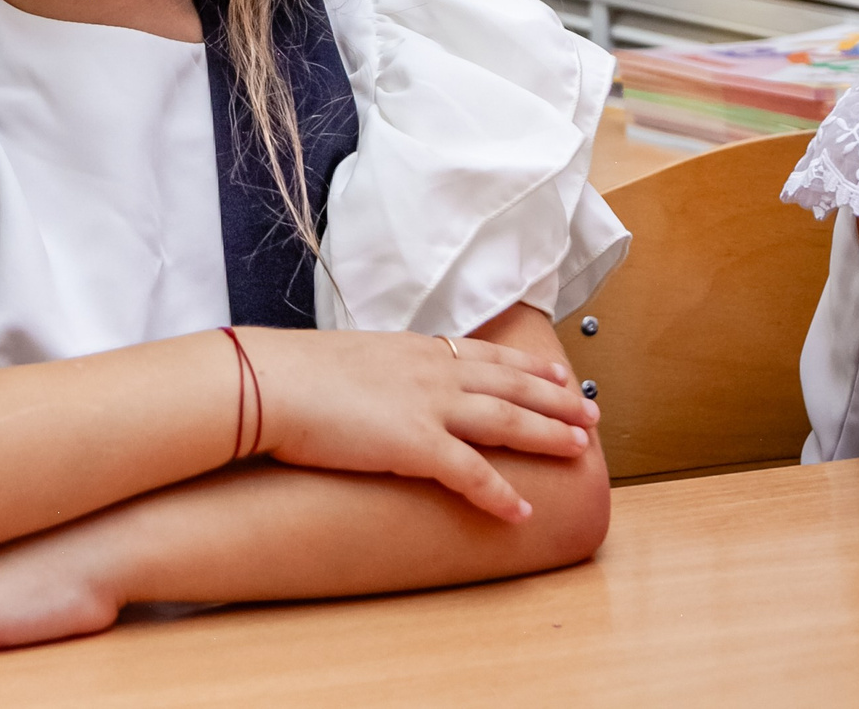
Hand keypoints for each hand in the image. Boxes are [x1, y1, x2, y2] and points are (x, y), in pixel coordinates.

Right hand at [238, 327, 596, 521]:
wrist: (267, 382)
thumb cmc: (291, 373)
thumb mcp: (347, 359)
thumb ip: (376, 372)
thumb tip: (378, 389)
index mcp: (413, 349)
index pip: (485, 355)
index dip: (526, 366)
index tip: (556, 374)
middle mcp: (430, 371)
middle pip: (510, 384)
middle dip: (556, 400)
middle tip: (590, 413)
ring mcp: (427, 405)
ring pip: (506, 419)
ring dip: (547, 435)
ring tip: (579, 450)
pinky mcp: (415, 444)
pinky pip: (472, 473)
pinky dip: (501, 493)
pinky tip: (521, 510)